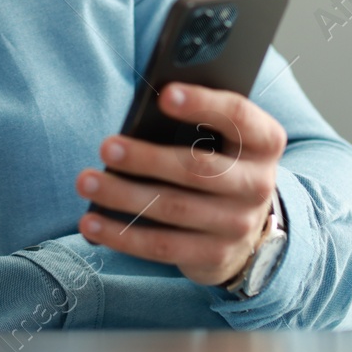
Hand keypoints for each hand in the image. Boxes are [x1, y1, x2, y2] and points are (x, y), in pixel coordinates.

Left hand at [74, 82, 285, 288]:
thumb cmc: (219, 161)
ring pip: (174, 208)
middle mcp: (258, 184)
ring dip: (123, 196)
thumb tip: (142, 112)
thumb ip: (196, 120)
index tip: (164, 94)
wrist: (246, 226)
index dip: (203, 103)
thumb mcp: (221, 137)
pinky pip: (162, 247)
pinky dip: (122, 235)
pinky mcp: (214, 256)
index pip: (238, 116)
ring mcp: (238, 224)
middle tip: (107, 146)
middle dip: (147, 158)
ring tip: (87, 182)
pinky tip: (91, 223)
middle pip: (198, 169)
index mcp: (264, 141)